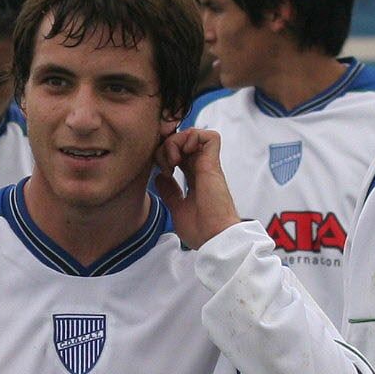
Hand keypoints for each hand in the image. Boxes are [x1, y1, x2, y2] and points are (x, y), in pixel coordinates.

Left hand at [153, 127, 239, 247]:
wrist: (214, 239)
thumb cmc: (201, 230)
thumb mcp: (177, 208)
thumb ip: (170, 192)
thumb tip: (160, 177)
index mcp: (195, 179)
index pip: (180, 155)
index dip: (165, 154)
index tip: (160, 171)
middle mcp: (202, 170)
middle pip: (183, 141)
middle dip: (167, 146)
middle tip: (164, 165)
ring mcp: (208, 166)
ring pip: (193, 134)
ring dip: (177, 141)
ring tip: (172, 161)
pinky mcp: (213, 165)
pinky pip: (209, 137)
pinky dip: (193, 138)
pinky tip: (182, 155)